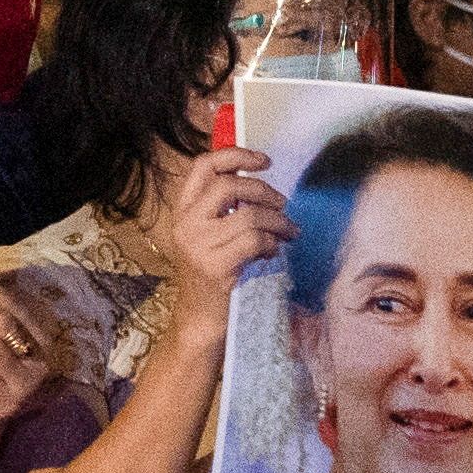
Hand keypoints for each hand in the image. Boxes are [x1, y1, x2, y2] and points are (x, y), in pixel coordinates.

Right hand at [156, 145, 288, 293]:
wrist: (200, 317)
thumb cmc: (211, 273)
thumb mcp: (210, 234)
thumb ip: (225, 208)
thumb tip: (262, 186)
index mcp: (183, 210)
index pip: (203, 166)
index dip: (236, 155)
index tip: (264, 161)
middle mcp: (186, 224)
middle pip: (229, 185)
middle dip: (264, 190)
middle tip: (282, 203)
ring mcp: (199, 245)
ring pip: (250, 215)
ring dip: (278, 221)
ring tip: (288, 231)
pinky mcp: (216, 265)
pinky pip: (256, 240)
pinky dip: (273, 243)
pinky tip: (273, 252)